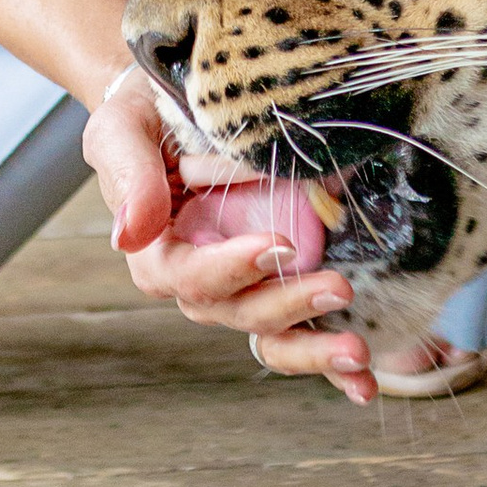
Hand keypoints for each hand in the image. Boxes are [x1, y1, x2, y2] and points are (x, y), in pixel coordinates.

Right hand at [82, 65, 375, 402]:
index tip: (280, 245)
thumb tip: (128, 237)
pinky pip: (303, 330)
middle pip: (242, 311)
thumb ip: (130, 180)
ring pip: (275, 334)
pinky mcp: (281, 283)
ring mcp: (246, 288)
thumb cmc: (143, 117)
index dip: (234, 267)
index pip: (194, 275)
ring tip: (358, 355)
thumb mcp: (122, 133)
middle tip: (339, 289)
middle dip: (290, 306)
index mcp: (160, 256)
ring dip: (315, 349)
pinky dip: (332, 362)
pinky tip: (365, 382)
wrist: (177, 104)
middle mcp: (205, 283)